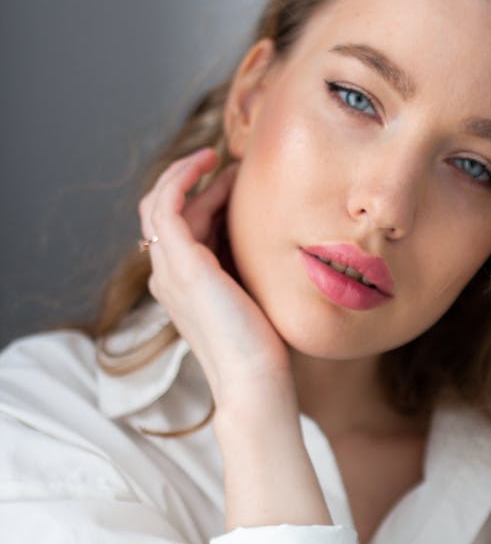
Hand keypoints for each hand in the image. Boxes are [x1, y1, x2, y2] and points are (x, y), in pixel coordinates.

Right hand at [139, 148, 292, 413]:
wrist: (254, 379)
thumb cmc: (263, 349)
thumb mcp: (254, 296)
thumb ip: (249, 267)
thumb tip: (273, 239)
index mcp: (181, 287)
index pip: (177, 229)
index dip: (203, 200)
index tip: (237, 185)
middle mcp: (166, 277)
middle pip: (166, 212)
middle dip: (196, 184)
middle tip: (233, 169)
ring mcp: (168, 271)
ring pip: (163, 204)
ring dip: (192, 177)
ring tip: (225, 165)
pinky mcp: (180, 265)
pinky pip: (165, 205)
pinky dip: (180, 178)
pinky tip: (207, 164)